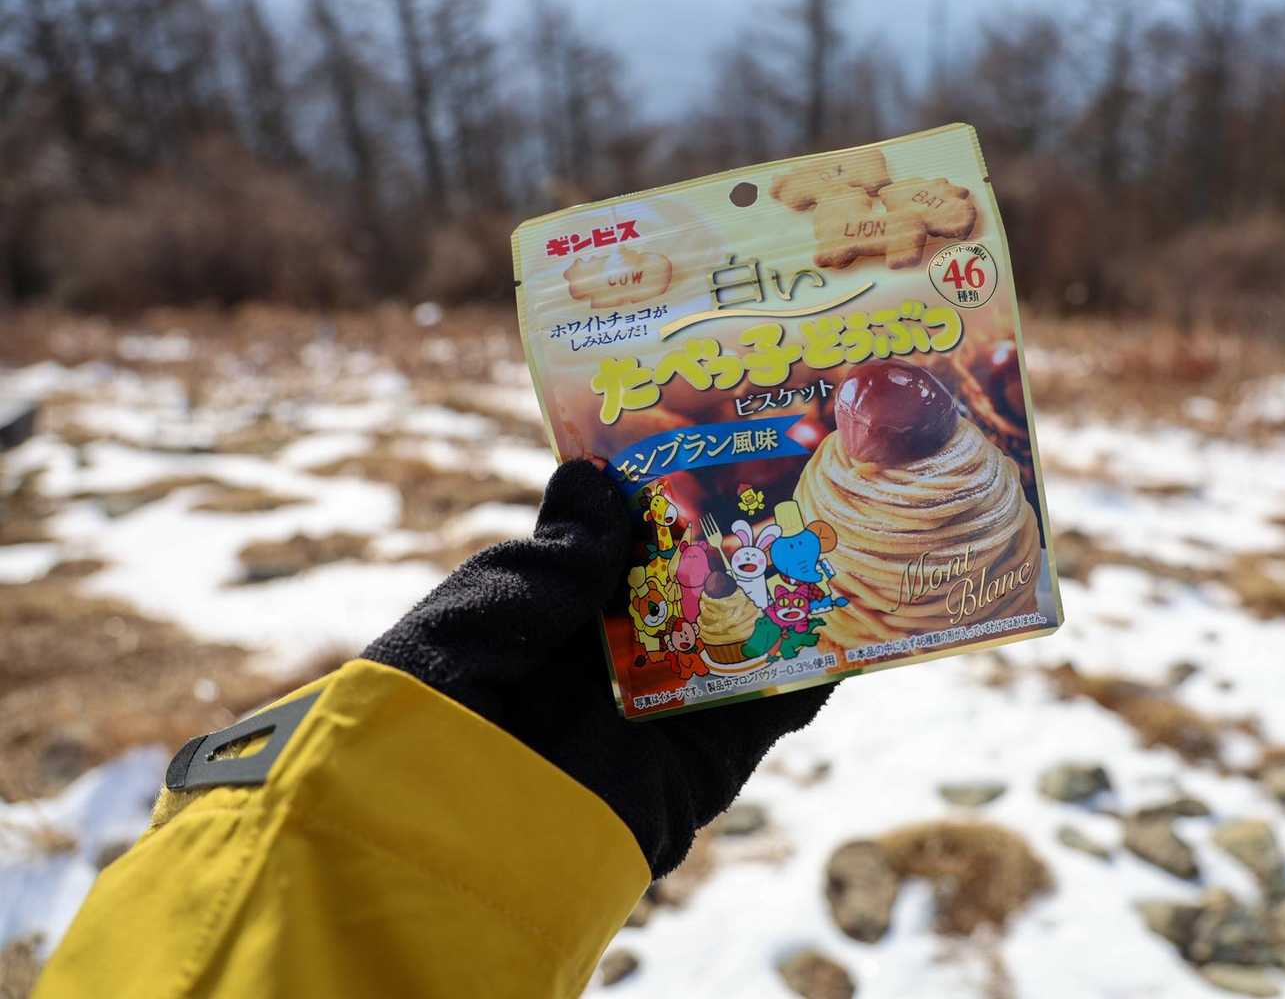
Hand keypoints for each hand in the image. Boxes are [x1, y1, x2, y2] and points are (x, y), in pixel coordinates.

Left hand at [361, 459, 834, 877]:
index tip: (711, 439)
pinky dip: (811, 671)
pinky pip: (765, 712)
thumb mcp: (481, 615)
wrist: (452, 846)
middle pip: (690, 587)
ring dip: (787, 594)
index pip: (614, 545)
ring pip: (740, 642)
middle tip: (796, 472)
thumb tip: (593, 475)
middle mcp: (606, 664)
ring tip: (836, 531)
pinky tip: (847, 623)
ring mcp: (659, 714)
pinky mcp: (700, 767)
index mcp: (545, 620)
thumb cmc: (437, 716)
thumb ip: (551, 558)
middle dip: (738, 537)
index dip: (660, 494)